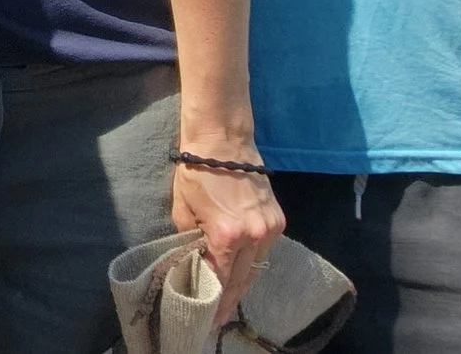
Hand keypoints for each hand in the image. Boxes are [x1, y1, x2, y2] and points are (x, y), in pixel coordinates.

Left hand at [172, 153, 285, 325]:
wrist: (223, 142)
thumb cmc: (195, 173)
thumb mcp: (182, 209)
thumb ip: (190, 240)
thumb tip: (194, 262)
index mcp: (228, 235)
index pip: (222, 279)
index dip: (215, 300)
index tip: (209, 318)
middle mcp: (255, 236)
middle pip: (244, 279)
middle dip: (231, 299)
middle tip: (219, 317)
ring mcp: (271, 228)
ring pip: (258, 268)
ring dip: (244, 283)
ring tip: (229, 299)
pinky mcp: (278, 220)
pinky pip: (266, 251)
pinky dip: (254, 263)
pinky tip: (242, 272)